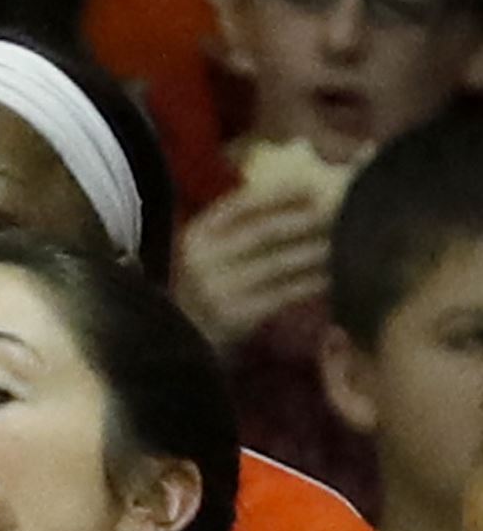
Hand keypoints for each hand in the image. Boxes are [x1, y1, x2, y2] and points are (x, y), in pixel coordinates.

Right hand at [173, 182, 333, 354]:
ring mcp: (219, 288)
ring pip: (281, 262)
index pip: (241, 204)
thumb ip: (239, 229)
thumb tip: (297, 198)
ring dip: (318, 250)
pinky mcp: (237, 316)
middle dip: (309, 220)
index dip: (279, 193)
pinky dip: (314, 283)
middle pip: (266, 231)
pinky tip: (335, 277)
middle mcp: (203, 258)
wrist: (181, 345)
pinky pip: (286, 293)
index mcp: (196, 235)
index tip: (313, 185)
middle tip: (343, 212)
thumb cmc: (207, 291)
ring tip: (348, 241)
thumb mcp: (209, 255)